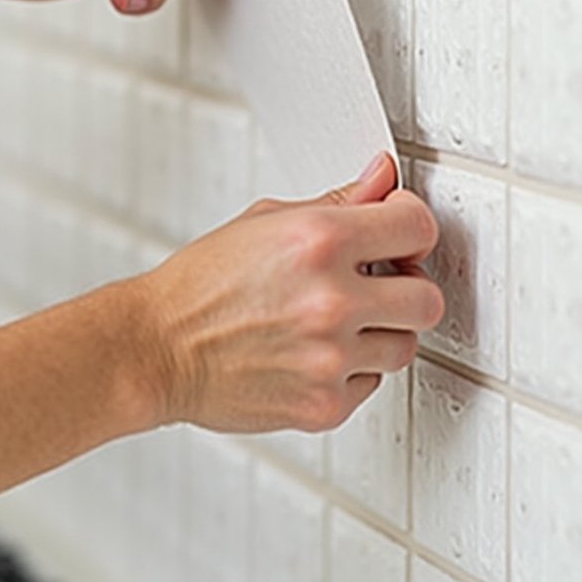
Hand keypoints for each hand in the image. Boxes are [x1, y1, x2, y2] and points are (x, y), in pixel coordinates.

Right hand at [133, 154, 443, 434]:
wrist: (155, 350)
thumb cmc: (201, 286)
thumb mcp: (265, 221)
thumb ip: (338, 201)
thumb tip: (383, 177)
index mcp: (319, 241)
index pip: (417, 227)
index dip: (410, 228)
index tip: (397, 234)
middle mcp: (331, 300)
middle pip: (426, 298)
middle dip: (405, 289)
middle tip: (375, 286)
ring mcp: (331, 357)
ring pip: (404, 347)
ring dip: (379, 334)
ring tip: (334, 323)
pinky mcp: (324, 404)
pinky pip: (370, 384)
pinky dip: (350, 372)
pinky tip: (312, 353)